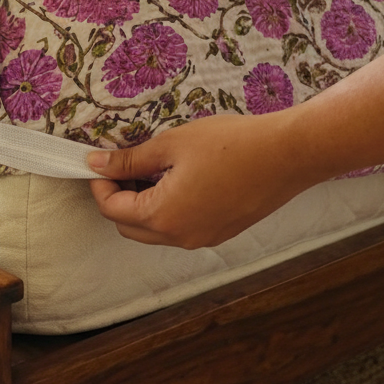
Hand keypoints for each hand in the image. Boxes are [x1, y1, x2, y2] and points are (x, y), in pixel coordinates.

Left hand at [86, 112, 321, 248]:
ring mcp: (203, 239)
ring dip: (143, 205)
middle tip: (124, 165)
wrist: (288, 154)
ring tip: (152, 170)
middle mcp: (180, 237)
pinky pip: (181, 229)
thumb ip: (129, 160)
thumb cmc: (230, 144)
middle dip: (119, 199)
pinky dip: (169, 211)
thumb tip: (96, 165)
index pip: (112, 210)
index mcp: (162, 217)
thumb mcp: (170, 144)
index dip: (100, 185)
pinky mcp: (221, 233)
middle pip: (130, 227)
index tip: (101, 162)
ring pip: (156, 232)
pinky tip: (179, 180)